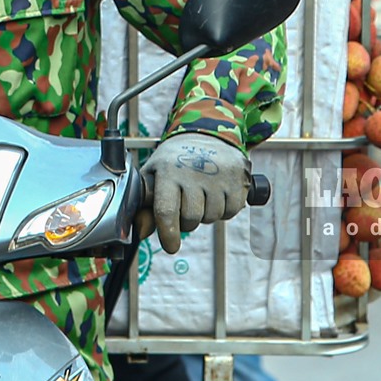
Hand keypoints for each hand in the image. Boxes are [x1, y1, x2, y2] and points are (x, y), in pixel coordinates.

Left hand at [136, 132, 250, 253]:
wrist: (207, 134)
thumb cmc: (175, 160)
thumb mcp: (154, 176)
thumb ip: (145, 206)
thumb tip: (141, 232)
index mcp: (169, 170)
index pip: (166, 210)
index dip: (168, 233)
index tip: (171, 246)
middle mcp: (194, 171)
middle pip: (191, 219)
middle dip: (187, 221)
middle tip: (185, 205)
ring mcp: (219, 175)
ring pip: (212, 217)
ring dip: (205, 214)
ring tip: (201, 194)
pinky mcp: (238, 179)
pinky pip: (230, 212)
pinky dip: (223, 209)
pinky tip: (216, 193)